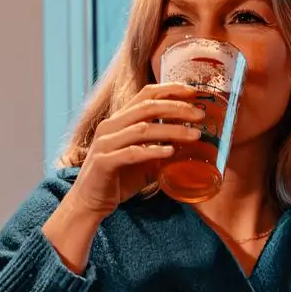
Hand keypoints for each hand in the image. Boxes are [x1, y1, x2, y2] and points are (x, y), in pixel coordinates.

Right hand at [65, 83, 204, 219]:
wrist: (90, 201)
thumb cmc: (119, 178)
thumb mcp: (144, 159)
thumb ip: (162, 147)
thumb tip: (192, 141)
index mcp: (120, 119)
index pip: (146, 94)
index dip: (171, 89)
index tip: (195, 92)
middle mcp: (111, 126)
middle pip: (147, 107)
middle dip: (176, 108)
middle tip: (200, 115)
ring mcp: (105, 143)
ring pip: (142, 129)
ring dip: (171, 130)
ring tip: (194, 135)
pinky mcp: (104, 162)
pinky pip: (131, 153)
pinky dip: (152, 151)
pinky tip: (170, 152)